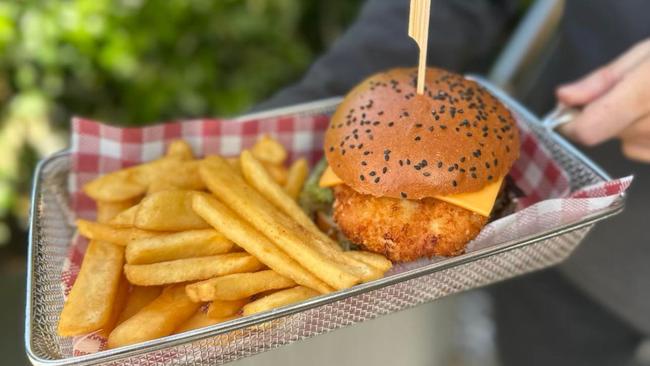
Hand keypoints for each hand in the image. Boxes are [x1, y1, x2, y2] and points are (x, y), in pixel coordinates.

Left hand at [556, 38, 649, 161]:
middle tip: (626, 93)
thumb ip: (601, 81)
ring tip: (648, 103)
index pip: (587, 129)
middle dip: (604, 114)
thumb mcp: (643, 56)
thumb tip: (563, 97)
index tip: (569, 109)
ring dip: (625, 125)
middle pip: (601, 133)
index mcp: (644, 94)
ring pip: (622, 142)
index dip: (571, 121)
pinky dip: (643, 135)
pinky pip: (639, 149)